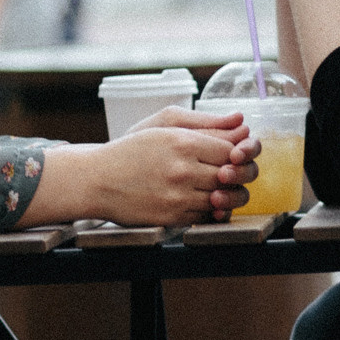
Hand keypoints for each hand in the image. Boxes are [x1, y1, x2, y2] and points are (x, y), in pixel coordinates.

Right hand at [82, 109, 259, 224]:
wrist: (98, 180)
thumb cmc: (132, 150)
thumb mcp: (164, 125)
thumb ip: (205, 123)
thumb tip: (241, 121)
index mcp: (183, 143)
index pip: (230, 150)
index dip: (234, 154)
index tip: (226, 155)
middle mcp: (183, 171)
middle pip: (229, 175)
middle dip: (231, 175)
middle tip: (225, 173)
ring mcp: (177, 197)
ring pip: (220, 198)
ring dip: (221, 194)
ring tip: (210, 186)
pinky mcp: (172, 218)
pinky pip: (204, 216)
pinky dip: (207, 210)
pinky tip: (197, 199)